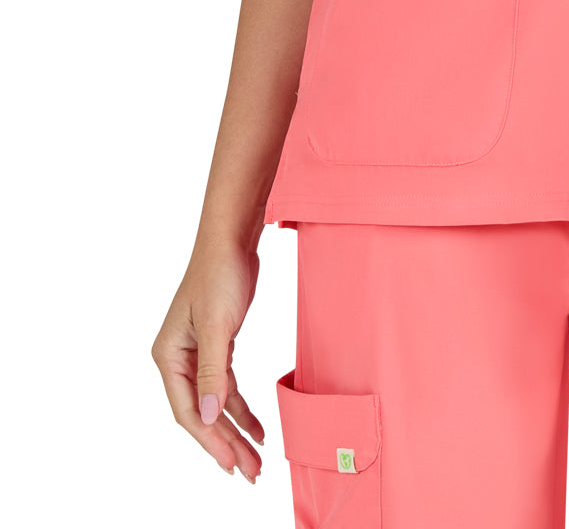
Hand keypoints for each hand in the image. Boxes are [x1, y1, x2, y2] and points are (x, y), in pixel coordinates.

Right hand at [151, 236, 265, 481]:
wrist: (232, 239)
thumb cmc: (219, 273)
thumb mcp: (218, 324)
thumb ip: (212, 372)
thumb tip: (206, 416)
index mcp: (169, 356)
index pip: (187, 411)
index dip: (210, 440)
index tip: (231, 464)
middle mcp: (178, 359)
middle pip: (201, 414)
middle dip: (226, 443)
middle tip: (250, 472)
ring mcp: (197, 355)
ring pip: (216, 404)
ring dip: (236, 430)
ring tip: (256, 459)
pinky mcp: (217, 347)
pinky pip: (226, 388)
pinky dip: (241, 407)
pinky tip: (256, 426)